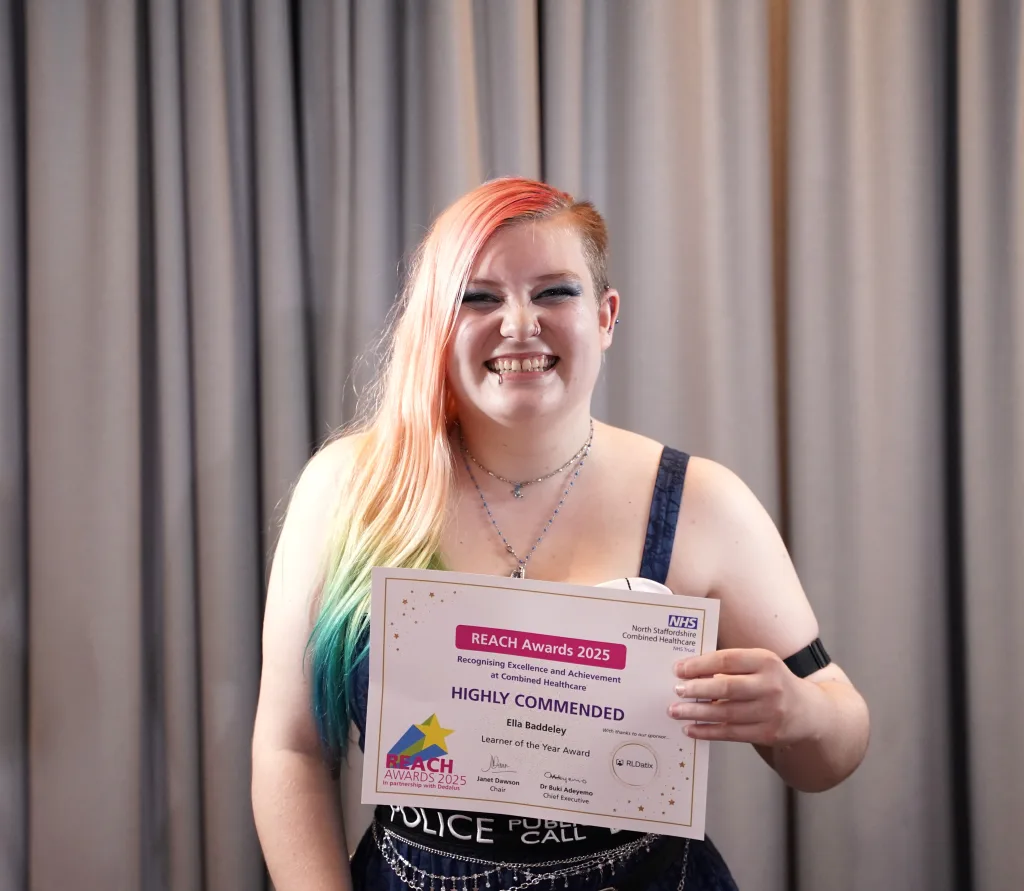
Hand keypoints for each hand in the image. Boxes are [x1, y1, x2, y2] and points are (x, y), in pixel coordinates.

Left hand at [668, 648, 817, 746]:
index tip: (679, 669)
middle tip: (676, 690)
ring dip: (696, 713)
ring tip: (675, 711)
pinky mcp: (769, 734)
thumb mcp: (759, 665)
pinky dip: (708, 732)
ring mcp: (771, 712)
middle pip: (726, 688)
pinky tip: (690, 729)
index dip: (700, 664)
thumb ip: (730, 666)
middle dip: (697, 690)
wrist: (810, 712)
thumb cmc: (773, 682)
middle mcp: (771, 686)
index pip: (727, 660)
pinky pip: (731, 733)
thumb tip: (689, 672)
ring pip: (726, 713)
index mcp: (766, 661)